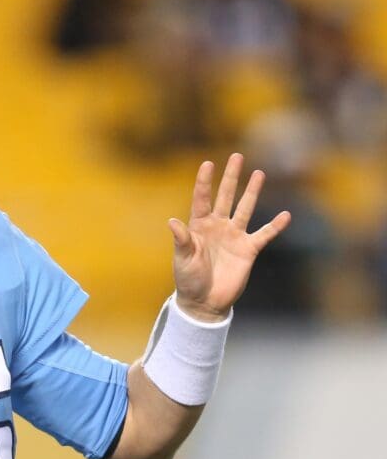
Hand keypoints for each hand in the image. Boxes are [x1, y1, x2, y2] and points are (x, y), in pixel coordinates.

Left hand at [169, 153, 291, 321]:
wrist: (204, 301)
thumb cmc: (188, 279)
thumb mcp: (182, 259)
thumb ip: (181, 240)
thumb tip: (172, 222)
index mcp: (198, 226)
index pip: (202, 199)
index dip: (205, 182)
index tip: (208, 163)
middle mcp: (217, 226)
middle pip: (225, 197)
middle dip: (231, 177)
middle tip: (237, 156)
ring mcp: (234, 236)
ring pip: (245, 209)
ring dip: (252, 192)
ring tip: (259, 173)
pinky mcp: (248, 250)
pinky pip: (264, 234)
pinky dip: (275, 226)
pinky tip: (285, 215)